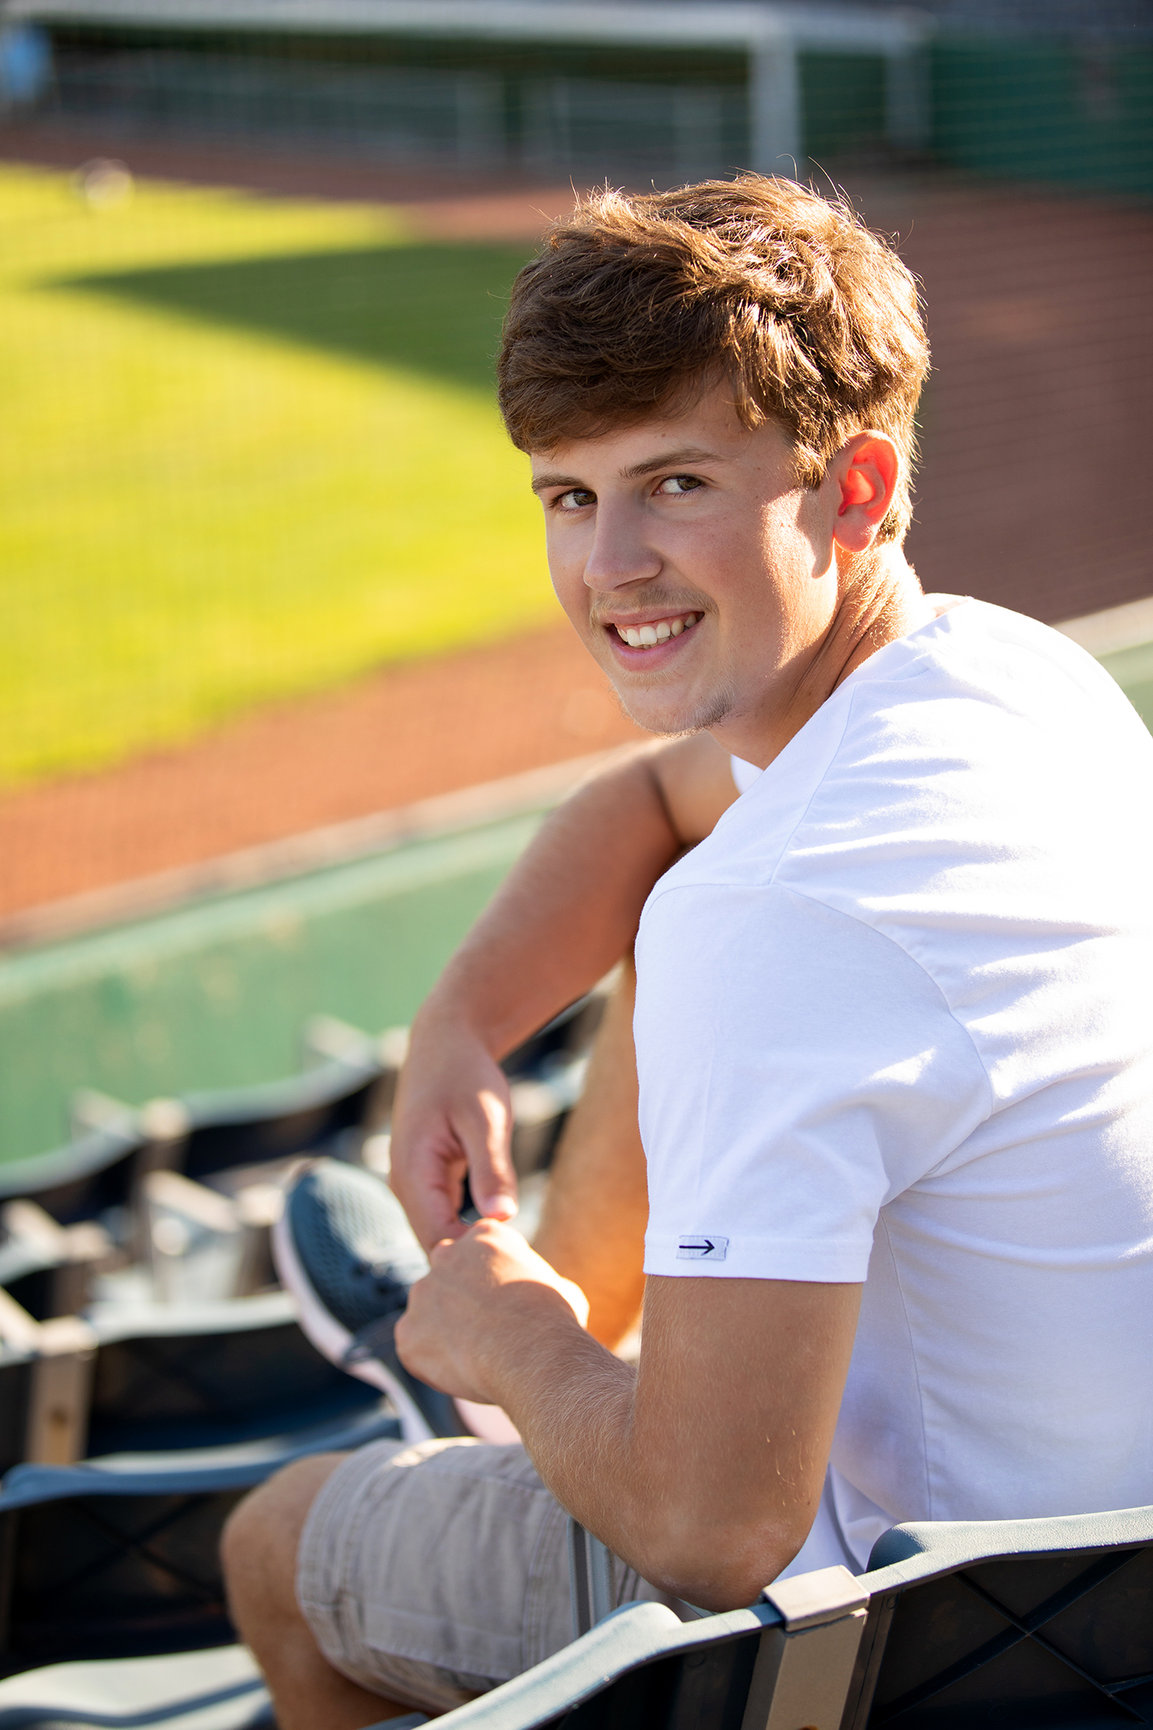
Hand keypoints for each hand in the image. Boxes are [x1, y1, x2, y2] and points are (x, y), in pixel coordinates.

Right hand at [389, 1012, 519, 1250]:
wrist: (446, 1041)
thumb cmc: (467, 1075)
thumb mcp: (486, 1119)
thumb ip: (492, 1169)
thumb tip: (502, 1220)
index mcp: (413, 1173)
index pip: (437, 1240)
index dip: (473, 1257)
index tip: (514, 1258)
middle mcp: (404, 1185)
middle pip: (435, 1244)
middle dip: (472, 1258)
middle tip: (520, 1261)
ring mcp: (412, 1184)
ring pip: (439, 1234)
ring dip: (471, 1245)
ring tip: (514, 1250)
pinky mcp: (425, 1181)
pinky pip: (444, 1218)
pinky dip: (469, 1228)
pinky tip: (502, 1228)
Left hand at [395, 1220, 589, 1405]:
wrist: (532, 1355)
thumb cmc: (555, 1320)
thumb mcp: (563, 1288)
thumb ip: (541, 1283)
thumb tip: (551, 1296)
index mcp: (486, 1235)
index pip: (481, 1249)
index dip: (495, 1277)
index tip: (508, 1301)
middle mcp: (446, 1254)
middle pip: (448, 1274)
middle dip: (461, 1297)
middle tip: (487, 1328)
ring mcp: (422, 1293)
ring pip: (429, 1312)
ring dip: (446, 1329)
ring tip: (478, 1355)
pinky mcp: (408, 1333)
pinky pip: (416, 1348)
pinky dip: (434, 1362)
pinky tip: (463, 1371)